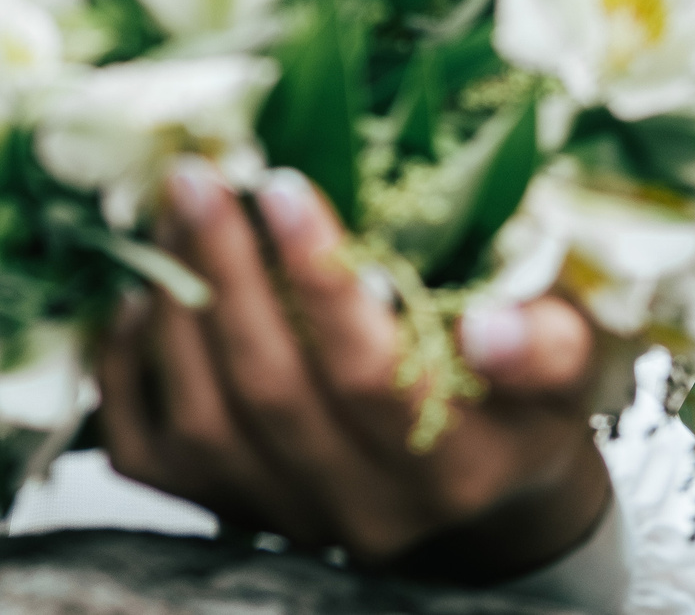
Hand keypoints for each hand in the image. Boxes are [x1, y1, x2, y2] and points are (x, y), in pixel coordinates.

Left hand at [96, 161, 616, 583]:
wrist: (484, 511)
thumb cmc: (523, 408)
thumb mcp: (569, 370)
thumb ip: (548, 343)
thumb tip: (495, 323)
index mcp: (454, 467)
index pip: (371, 376)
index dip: (319, 280)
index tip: (280, 183)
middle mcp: (365, 508)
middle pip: (272, 393)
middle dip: (226, 272)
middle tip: (199, 176)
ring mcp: (291, 518)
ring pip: (204, 426)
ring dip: (176, 310)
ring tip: (169, 214)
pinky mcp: (233, 515)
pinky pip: (151, 457)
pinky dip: (125, 376)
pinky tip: (135, 300)